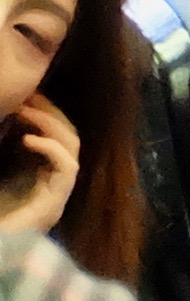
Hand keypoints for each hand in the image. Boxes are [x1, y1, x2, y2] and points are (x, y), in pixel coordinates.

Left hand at [0, 95, 74, 241]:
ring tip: (28, 111)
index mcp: (38, 180)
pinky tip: (27, 139)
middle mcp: (52, 186)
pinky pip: (66, 167)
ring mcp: (56, 196)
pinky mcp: (54, 205)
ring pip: (72, 148)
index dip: (47, 114)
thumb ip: (2, 156)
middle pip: (69, 137)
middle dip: (52, 113)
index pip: (57, 138)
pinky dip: (50, 148)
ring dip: (51, 125)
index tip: (28, 97)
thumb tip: (3, 124)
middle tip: (31, 95)